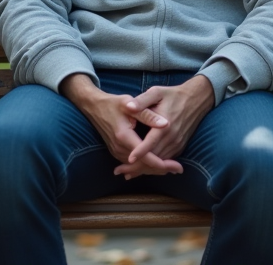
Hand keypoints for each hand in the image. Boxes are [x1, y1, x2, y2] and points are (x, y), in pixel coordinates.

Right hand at [59, 74, 181, 176]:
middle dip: (161, 169)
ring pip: (138, 167)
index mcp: (124, 136)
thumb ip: (148, 114)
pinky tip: (157, 164)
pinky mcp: (115, 152)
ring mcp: (116, 152)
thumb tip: (166, 123)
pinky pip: (133, 164)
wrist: (94, 106)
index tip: (177, 166)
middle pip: (143, 165)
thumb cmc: (114, 103)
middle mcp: (119, 148)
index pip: (146, 157)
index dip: (162, 164)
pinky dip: (145, 165)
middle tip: (179, 169)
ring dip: (154, 168)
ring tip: (171, 167)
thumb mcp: (130, 105)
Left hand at [115, 75, 214, 179]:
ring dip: (145, 169)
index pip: (151, 143)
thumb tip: (128, 107)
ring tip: (127, 174)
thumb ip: (142, 101)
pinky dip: (154, 166)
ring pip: (160, 161)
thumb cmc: (172, 95)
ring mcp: (177, 143)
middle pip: (154, 157)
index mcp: (165, 125)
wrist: (196, 100)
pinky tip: (142, 169)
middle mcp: (172, 138)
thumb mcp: (156, 92)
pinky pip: (166, 159)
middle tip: (119, 172)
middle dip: (137, 166)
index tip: (128, 160)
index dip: (140, 152)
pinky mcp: (179, 146)